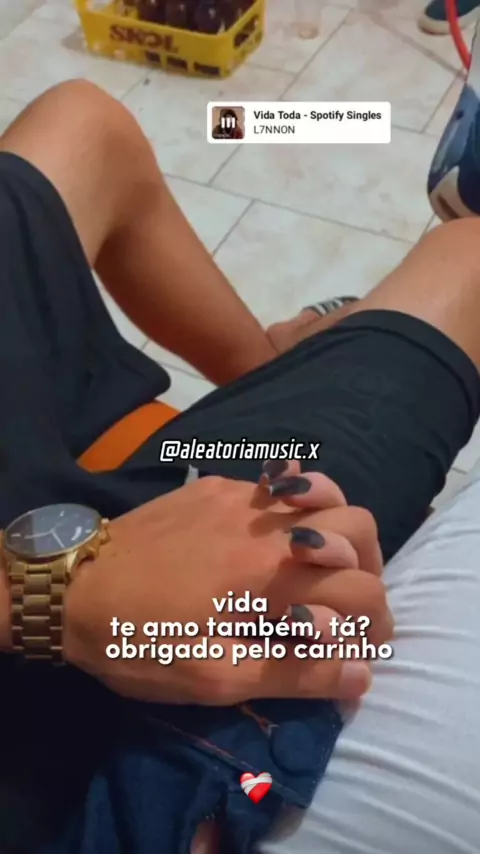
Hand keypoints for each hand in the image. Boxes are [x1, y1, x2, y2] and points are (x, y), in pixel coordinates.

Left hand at [63, 472, 389, 705]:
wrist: (71, 586)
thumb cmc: (140, 639)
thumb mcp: (214, 677)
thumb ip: (294, 673)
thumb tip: (361, 673)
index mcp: (274, 575)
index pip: (363, 590)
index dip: (377, 624)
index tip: (365, 647)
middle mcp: (269, 524)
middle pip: (360, 524)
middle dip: (371, 567)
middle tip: (349, 602)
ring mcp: (242, 496)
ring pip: (325, 491)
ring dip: (339, 529)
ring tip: (320, 564)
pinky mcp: (216, 485)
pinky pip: (278, 485)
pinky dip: (297, 509)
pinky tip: (275, 536)